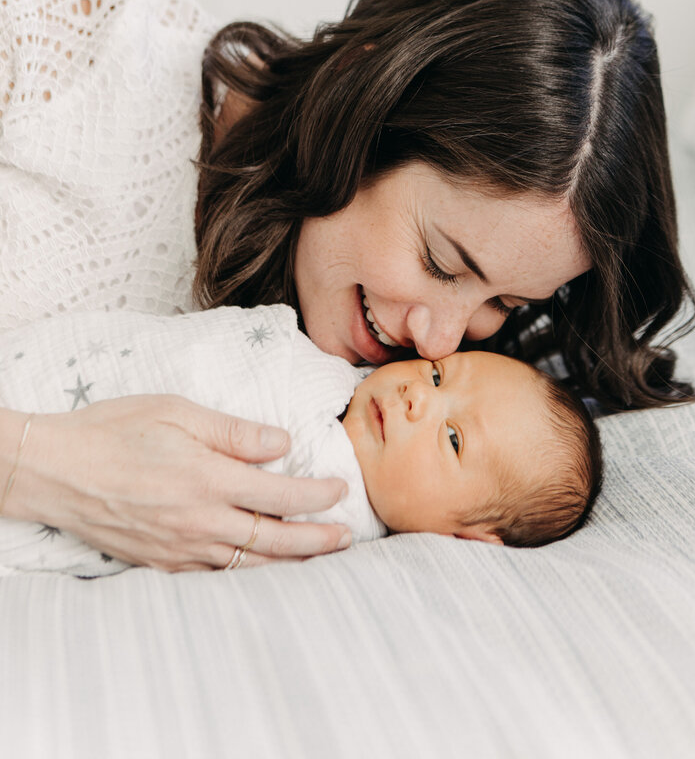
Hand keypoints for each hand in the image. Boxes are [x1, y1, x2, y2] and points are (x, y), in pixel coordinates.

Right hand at [9, 396, 350, 570]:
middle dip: (316, 539)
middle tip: (345, 536)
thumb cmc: (115, 430)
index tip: (340, 489)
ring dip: (289, 562)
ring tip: (318, 556)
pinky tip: (261, 567)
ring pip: (249, 565)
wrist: (56, 470)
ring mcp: (180, 548)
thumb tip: (282, 443)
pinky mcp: (161, 563)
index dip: (317, 495)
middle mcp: (201, 520)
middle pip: (274, 539)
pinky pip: (215, 575)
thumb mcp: (177, 412)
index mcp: (209, 478)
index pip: (281, 493)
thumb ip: (234, 432)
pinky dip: (246, 574)